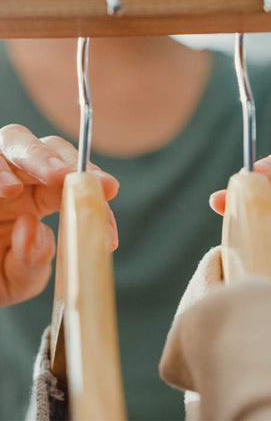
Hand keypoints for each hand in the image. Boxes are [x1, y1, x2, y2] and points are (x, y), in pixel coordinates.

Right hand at [0, 124, 118, 307]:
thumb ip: (31, 263)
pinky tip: (6, 189)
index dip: (95, 195)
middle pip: (51, 151)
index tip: (109, 208)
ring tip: (51, 178)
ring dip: (36, 157)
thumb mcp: (15, 281)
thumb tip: (35, 229)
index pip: (76, 186)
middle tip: (83, 180)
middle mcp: (19, 180)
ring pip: (14, 140)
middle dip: (70, 163)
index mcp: (41, 199)